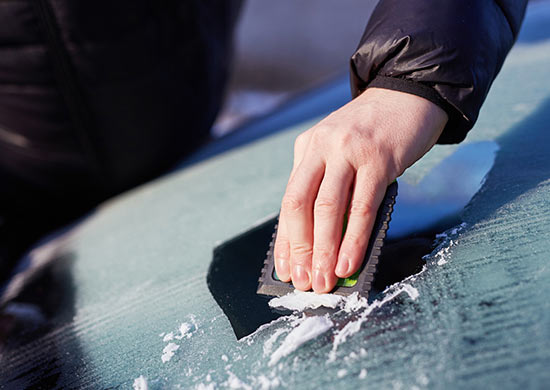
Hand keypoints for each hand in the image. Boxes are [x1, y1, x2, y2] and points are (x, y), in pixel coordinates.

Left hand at [273, 87, 447, 292]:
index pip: (289, 201)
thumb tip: (325, 242)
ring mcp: (349, 152)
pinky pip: (362, 206)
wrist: (408, 94)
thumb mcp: (339, 152)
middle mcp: (321, 147)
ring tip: (324, 280)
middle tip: (303, 282)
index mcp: (307, 148)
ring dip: (324, 250)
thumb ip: (330, 187)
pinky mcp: (379, 159)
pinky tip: (349, 262)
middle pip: (300, 205)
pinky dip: (353, 239)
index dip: (286, 239)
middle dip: (300, 249)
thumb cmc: (374, 134)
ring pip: (327, 209)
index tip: (284, 270)